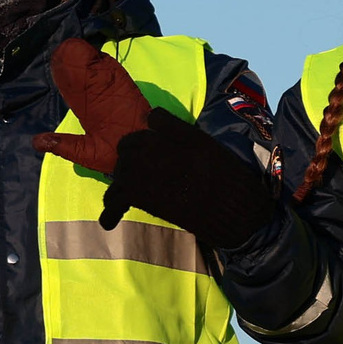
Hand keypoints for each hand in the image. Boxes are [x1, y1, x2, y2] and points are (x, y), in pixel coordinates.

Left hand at [31, 39, 151, 176]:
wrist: (143, 152)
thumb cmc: (115, 155)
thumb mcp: (85, 152)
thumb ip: (63, 145)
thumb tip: (36, 142)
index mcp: (88, 112)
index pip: (72, 91)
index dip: (64, 77)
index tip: (55, 65)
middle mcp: (98, 98)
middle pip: (82, 76)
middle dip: (71, 63)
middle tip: (61, 51)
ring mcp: (111, 89)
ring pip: (95, 69)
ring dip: (84, 57)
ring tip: (71, 46)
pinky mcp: (123, 84)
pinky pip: (111, 69)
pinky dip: (101, 59)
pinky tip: (89, 50)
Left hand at [99, 110, 279, 247]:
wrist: (233, 208)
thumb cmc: (228, 179)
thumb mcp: (209, 146)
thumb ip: (183, 136)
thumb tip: (160, 128)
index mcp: (177, 131)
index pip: (152, 120)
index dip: (150, 135)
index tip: (152, 146)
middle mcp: (156, 145)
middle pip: (127, 146)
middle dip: (131, 158)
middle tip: (140, 176)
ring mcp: (143, 168)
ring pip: (118, 170)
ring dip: (121, 183)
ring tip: (126, 196)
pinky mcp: (139, 194)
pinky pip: (114, 200)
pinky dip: (110, 214)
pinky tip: (109, 223)